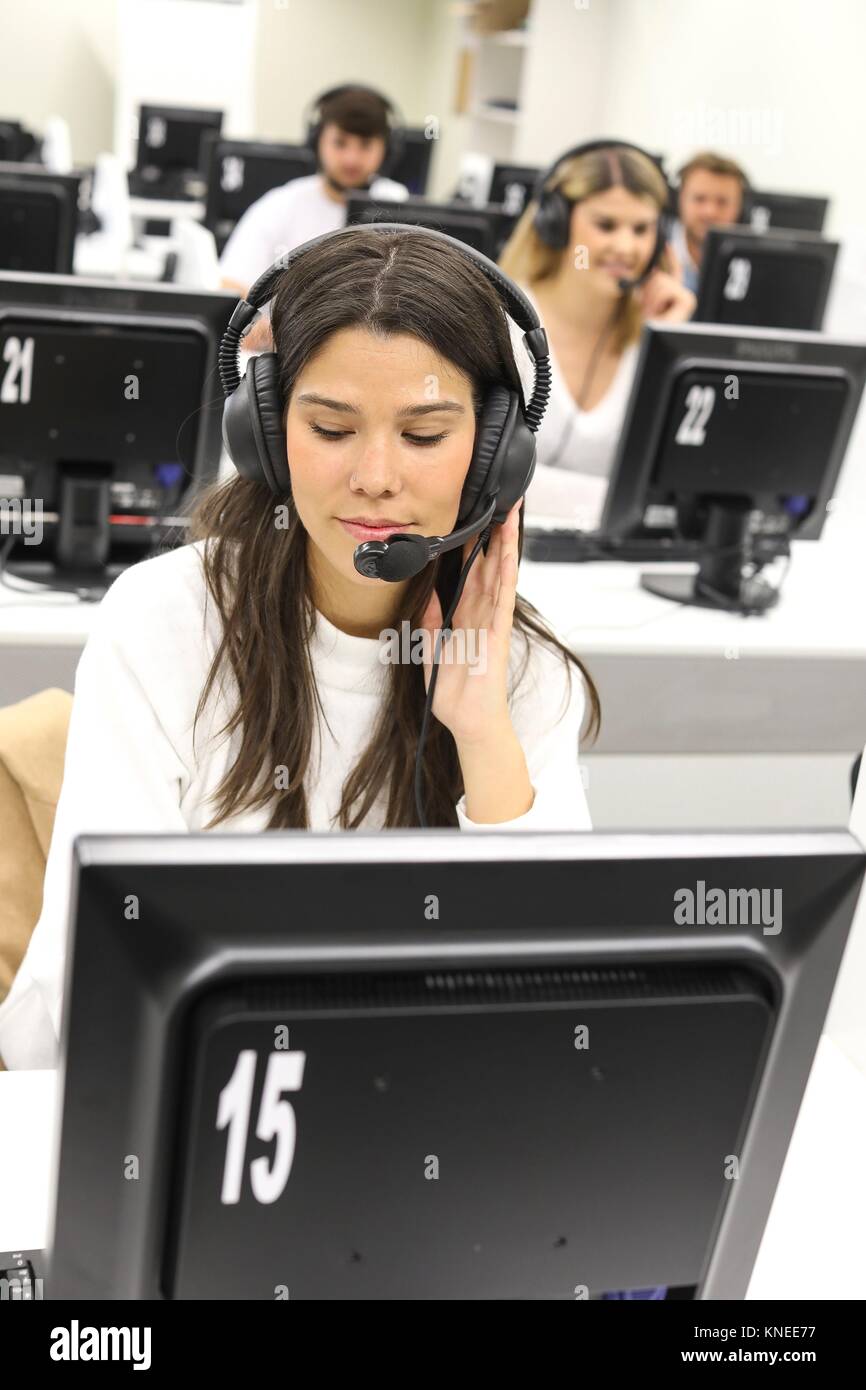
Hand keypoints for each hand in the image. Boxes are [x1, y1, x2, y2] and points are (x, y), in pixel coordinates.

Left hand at [418, 498, 521, 747]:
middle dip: (493, 534)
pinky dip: (505, 574)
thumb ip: (430, 621)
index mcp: (465, 618)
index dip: (470, 546)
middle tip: (498, 502)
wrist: (469, 722)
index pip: (469, 574)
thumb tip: (427, 593)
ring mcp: (492, 622)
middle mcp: (481, 615)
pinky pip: (502, 598)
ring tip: (509, 515)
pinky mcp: (497, 633)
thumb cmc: (455, 693)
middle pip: (488, 565)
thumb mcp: (430, 650)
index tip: (470, 519)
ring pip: (499, 574)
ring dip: (505, 544)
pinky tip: (508, 554)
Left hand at [635, 244, 695, 322]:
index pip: (673, 272)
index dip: (670, 257)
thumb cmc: (650, 327)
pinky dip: (658, 300)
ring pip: (662, 282)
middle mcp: (684, 295)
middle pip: (661, 276)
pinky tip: (659, 311)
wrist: (655, 342)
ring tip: (653, 314)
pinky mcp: (688, 301)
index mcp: (676, 295)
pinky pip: (667, 290)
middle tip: (648, 310)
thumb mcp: (646, 302)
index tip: (667, 245)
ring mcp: (688, 298)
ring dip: (651, 299)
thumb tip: (654, 269)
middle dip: (648, 291)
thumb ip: (651, 286)